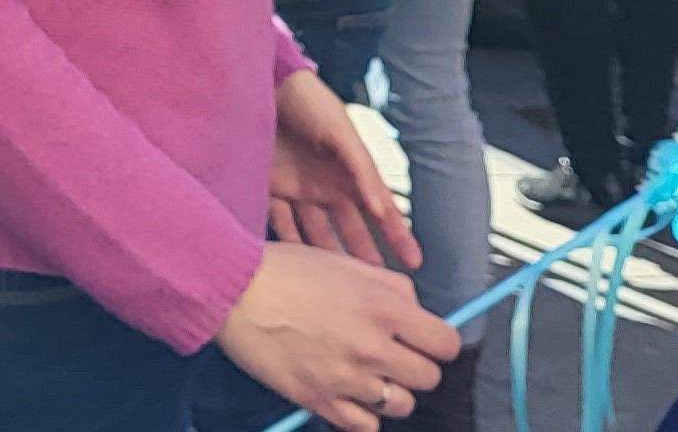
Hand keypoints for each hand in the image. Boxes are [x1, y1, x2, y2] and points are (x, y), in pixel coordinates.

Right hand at [214, 244, 454, 431]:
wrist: (232, 291)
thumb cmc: (284, 271)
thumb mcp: (346, 262)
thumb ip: (392, 287)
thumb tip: (417, 311)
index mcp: (382, 308)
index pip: (445, 344)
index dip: (438, 342)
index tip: (426, 341)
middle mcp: (371, 347)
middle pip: (428, 378)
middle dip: (416, 366)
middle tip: (394, 354)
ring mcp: (345, 378)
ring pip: (400, 405)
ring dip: (391, 391)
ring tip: (368, 374)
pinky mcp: (319, 399)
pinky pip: (364, 426)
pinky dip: (363, 414)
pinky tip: (350, 394)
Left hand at [269, 68, 422, 270]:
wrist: (264, 85)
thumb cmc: (308, 102)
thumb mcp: (340, 132)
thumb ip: (360, 168)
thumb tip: (380, 207)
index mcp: (350, 171)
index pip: (380, 209)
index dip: (397, 235)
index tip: (414, 263)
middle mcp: (327, 184)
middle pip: (349, 228)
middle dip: (363, 256)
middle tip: (375, 287)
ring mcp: (299, 188)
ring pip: (316, 231)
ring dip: (326, 256)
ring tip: (337, 286)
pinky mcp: (270, 186)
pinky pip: (281, 220)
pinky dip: (288, 240)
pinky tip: (296, 264)